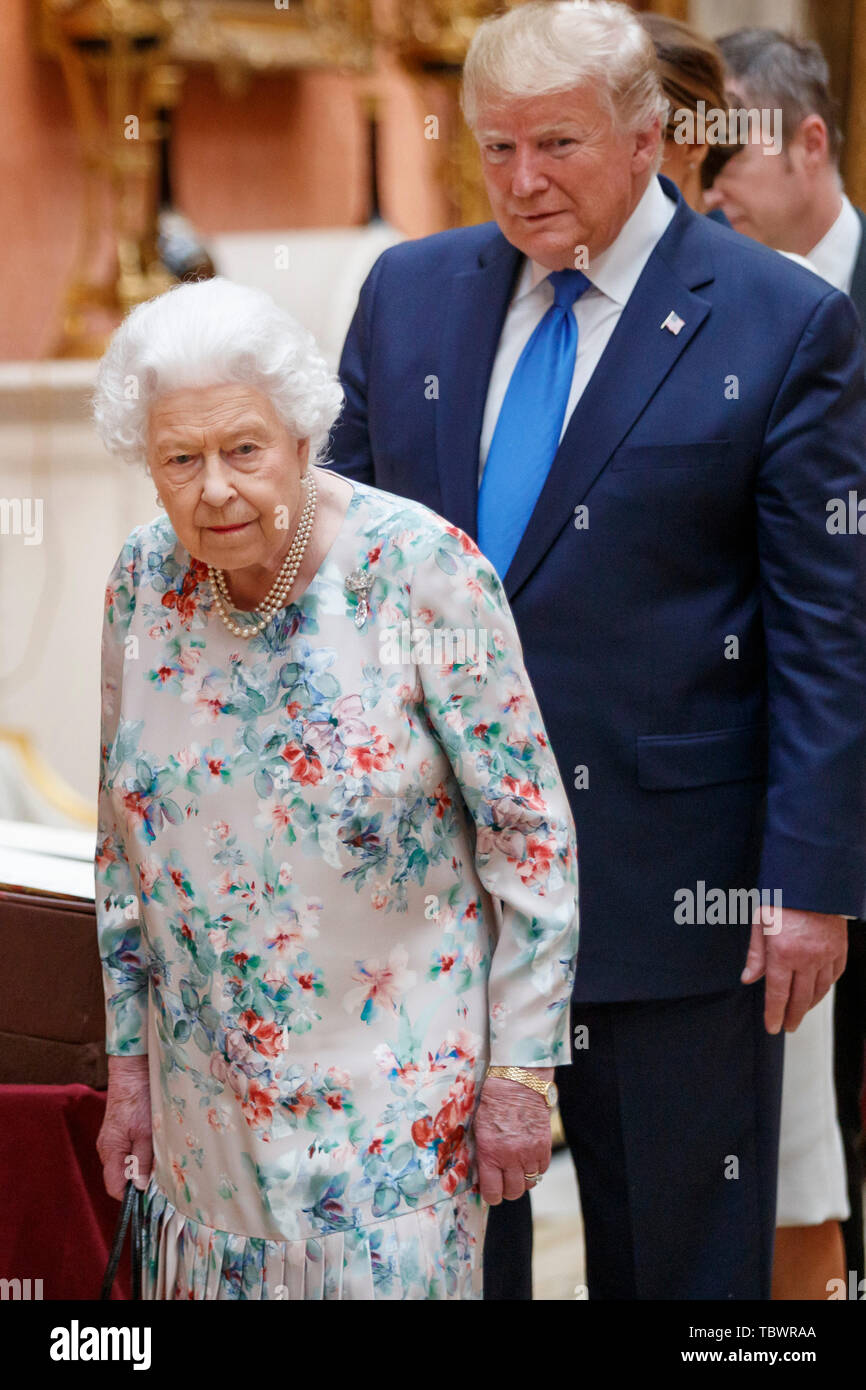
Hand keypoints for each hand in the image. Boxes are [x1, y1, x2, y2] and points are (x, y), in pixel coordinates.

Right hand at [96, 1054, 152, 1199]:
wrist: (133, 1070)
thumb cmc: (139, 1099)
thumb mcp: (146, 1132)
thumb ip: (142, 1160)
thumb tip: (139, 1187)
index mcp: (110, 1151)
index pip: (114, 1187)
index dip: (132, 1196)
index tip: (151, 1195)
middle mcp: (107, 1149)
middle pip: (120, 1177)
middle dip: (139, 1181)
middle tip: (162, 1178)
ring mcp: (112, 1140)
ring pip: (126, 1164)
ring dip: (142, 1167)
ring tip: (161, 1162)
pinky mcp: (119, 1132)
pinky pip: (128, 1152)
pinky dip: (141, 1154)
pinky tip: (156, 1148)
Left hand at [474, 1069, 552, 1203]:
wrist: (516, 1083)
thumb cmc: (492, 1103)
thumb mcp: (478, 1129)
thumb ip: (482, 1154)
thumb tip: (482, 1174)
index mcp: (490, 1153)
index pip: (493, 1192)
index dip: (491, 1196)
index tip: (491, 1192)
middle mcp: (511, 1157)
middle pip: (514, 1192)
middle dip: (507, 1190)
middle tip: (503, 1181)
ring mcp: (530, 1152)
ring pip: (529, 1183)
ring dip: (522, 1179)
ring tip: (516, 1168)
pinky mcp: (544, 1146)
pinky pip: (542, 1169)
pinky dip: (535, 1168)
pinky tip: (528, 1159)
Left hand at [741, 906, 847, 1033]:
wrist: (812, 880)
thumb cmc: (782, 896)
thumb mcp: (760, 922)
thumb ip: (755, 955)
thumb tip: (748, 979)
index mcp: (782, 953)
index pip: (777, 994)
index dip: (774, 1014)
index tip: (772, 1027)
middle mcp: (806, 958)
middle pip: (799, 998)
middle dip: (792, 1016)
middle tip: (787, 1027)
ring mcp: (826, 955)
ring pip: (819, 991)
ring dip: (809, 1005)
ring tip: (800, 1013)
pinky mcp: (839, 949)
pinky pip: (834, 976)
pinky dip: (825, 987)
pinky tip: (818, 992)